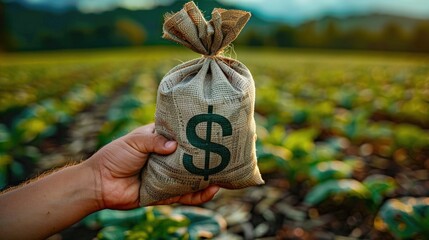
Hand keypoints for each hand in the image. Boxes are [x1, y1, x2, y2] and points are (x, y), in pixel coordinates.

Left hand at [87, 123, 219, 209]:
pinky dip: (199, 195)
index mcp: (159, 141)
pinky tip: (212, 190)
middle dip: (206, 155)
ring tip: (225, 172)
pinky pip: (186, 196)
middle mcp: (167, 159)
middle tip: (225, 151)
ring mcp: (168, 177)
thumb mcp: (135, 141)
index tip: (211, 128)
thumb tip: (175, 145)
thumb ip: (154, 141)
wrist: (100, 183)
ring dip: (208, 176)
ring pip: (192, 177)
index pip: (182, 136)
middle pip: (191, 157)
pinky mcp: (166, 194)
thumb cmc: (115, 156)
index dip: (195, 133)